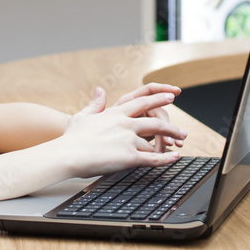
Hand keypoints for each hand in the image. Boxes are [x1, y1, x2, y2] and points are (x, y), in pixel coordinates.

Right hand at [51, 87, 185, 178]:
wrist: (67, 155)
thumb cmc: (71, 138)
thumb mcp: (82, 116)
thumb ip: (95, 104)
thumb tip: (100, 90)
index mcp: (115, 113)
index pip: (142, 101)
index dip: (158, 98)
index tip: (171, 96)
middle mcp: (125, 123)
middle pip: (156, 121)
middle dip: (171, 125)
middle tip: (182, 129)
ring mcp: (128, 139)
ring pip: (155, 142)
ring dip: (166, 145)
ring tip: (178, 145)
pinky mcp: (129, 157)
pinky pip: (153, 158)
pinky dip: (166, 159)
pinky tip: (174, 158)